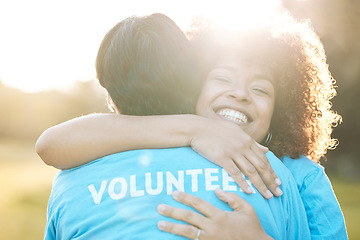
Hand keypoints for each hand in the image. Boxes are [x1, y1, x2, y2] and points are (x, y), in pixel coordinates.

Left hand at [157, 190, 272, 239]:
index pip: (198, 203)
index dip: (185, 197)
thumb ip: (232, 198)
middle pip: (188, 217)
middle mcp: (212, 227)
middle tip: (160, 207)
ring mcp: (209, 239)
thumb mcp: (247, 209)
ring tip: (160, 224)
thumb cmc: (252, 228)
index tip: (174, 193)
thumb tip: (216, 190)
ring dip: (172, 227)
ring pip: (187, 232)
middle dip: (173, 212)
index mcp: (220, 216)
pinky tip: (171, 238)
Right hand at [191, 118, 281, 198]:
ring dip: (261, 185)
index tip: (278, 182)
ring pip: (251, 171)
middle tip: (278, 192)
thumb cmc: (216, 130)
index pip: (264, 159)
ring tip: (268, 196)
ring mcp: (233, 152)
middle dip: (271, 181)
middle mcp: (243, 146)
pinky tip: (249, 191)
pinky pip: (234, 172)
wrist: (197, 128)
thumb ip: (252, 142)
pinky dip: (243, 183)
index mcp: (247, 140)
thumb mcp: (237, 132)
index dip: (272, 171)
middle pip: (261, 166)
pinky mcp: (221, 157)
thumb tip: (267, 149)